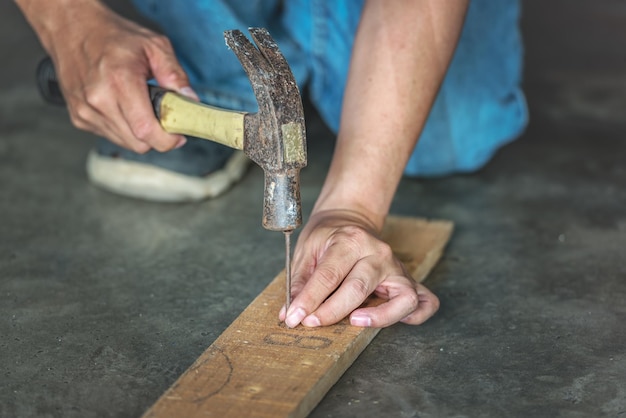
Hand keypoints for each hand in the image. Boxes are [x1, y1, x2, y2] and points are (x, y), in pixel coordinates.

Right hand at [22, 0, 196, 151]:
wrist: (73, 29)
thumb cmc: (114, 37)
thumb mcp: (154, 45)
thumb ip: (174, 74)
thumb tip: (190, 100)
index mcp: (120, 81)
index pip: (146, 130)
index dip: (167, 140)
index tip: (179, 135)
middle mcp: (99, 100)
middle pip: (138, 143)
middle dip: (157, 137)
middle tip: (164, 119)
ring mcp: (86, 111)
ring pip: (126, 143)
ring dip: (140, 133)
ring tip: (141, 107)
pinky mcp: (79, 117)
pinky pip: (111, 136)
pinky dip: (124, 129)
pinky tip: (123, 107)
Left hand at [279, 210, 439, 327]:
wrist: (351, 218)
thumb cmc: (328, 236)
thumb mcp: (307, 249)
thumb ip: (299, 282)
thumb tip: (289, 313)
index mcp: (350, 240)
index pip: (328, 276)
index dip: (308, 300)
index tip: (293, 318)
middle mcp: (378, 253)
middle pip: (358, 288)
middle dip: (331, 312)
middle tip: (310, 323)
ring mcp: (397, 267)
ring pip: (402, 298)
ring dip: (379, 317)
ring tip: (354, 323)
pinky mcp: (409, 280)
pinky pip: (425, 302)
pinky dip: (415, 317)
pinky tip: (394, 321)